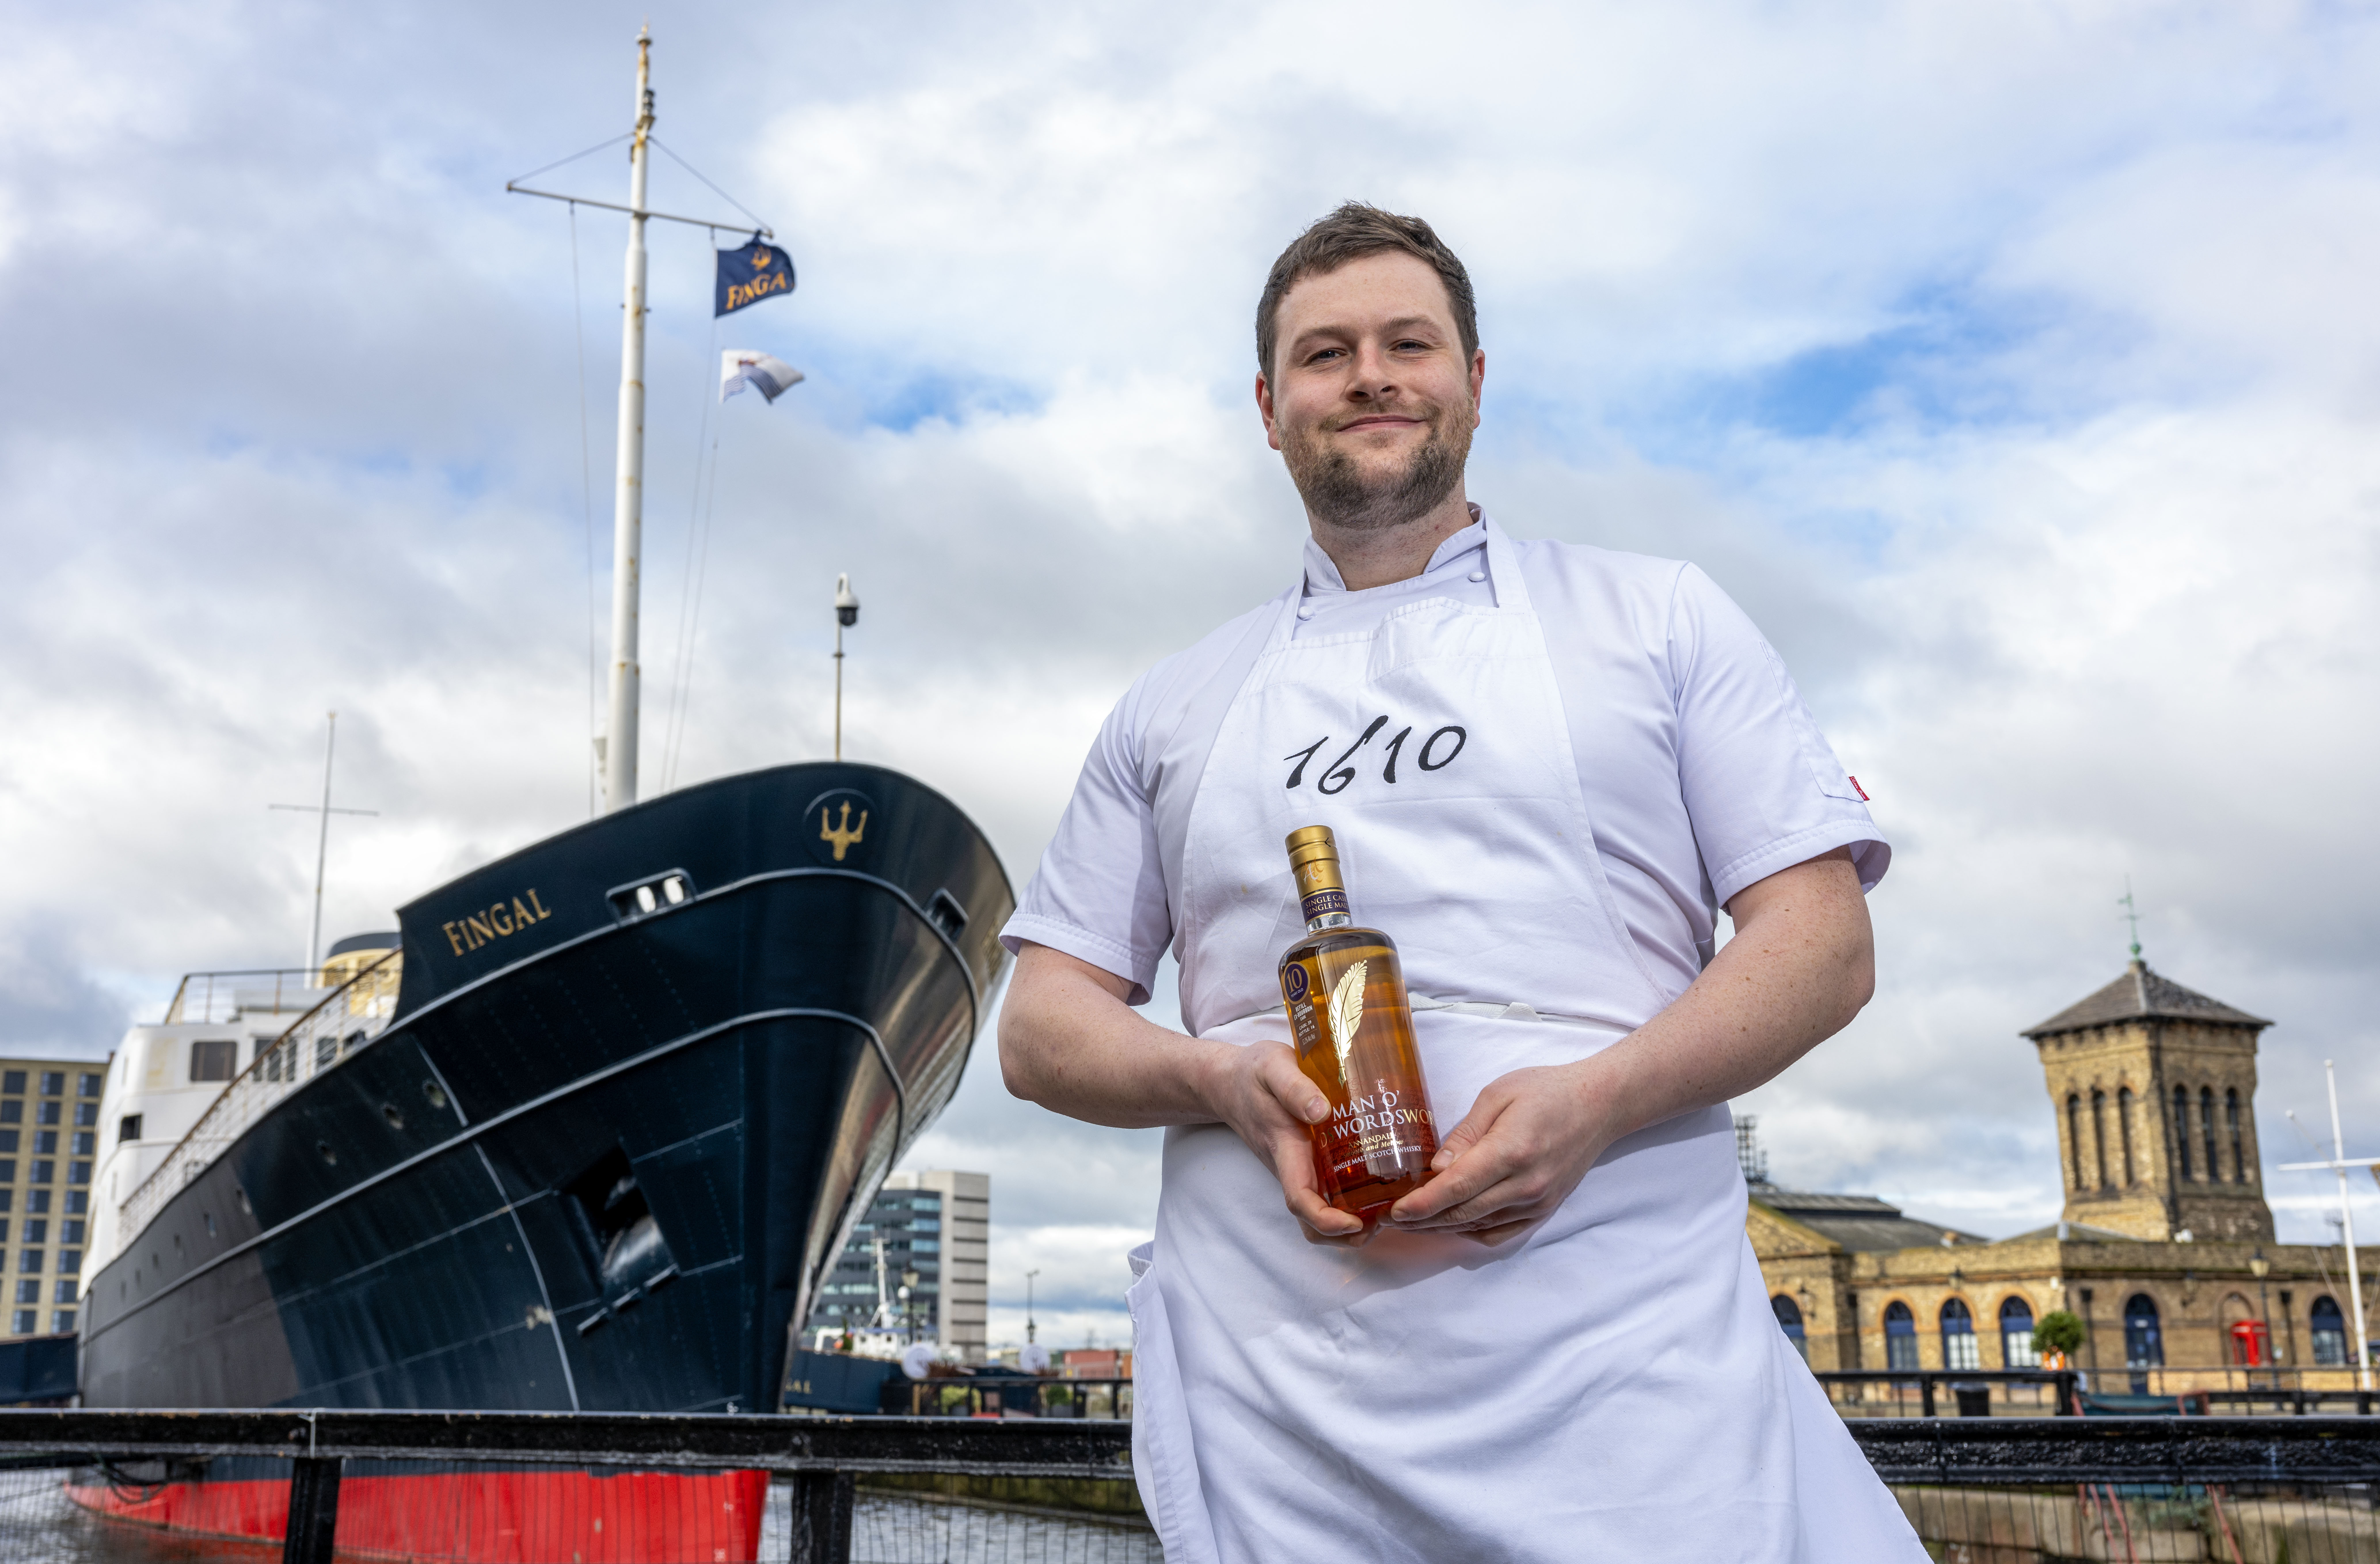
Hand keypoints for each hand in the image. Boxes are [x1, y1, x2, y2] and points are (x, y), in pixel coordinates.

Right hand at [1204, 1040, 1372, 1245]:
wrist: (1229, 1080)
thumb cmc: (1254, 1073)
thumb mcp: (1273, 1067)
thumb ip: (1294, 1087)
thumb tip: (1321, 1111)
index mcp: (1285, 1149)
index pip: (1300, 1200)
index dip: (1327, 1221)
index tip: (1357, 1221)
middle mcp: (1291, 1167)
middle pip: (1311, 1222)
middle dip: (1345, 1235)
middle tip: (1385, 1219)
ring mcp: (1296, 1168)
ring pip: (1317, 1214)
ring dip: (1348, 1225)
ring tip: (1385, 1209)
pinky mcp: (1303, 1163)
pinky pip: (1322, 1195)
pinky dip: (1346, 1203)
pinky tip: (1374, 1187)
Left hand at [1384, 1059, 1622, 1246]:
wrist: (1598, 1106)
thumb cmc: (1545, 1092)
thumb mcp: (1498, 1095)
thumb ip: (1465, 1133)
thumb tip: (1437, 1168)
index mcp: (1511, 1151)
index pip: (1457, 1188)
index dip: (1422, 1205)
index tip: (1393, 1212)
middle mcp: (1526, 1184)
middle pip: (1463, 1213)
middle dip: (1421, 1221)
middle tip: (1387, 1220)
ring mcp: (1537, 1202)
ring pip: (1478, 1226)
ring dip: (1441, 1228)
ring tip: (1410, 1223)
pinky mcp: (1544, 1210)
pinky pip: (1500, 1232)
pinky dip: (1471, 1232)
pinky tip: (1451, 1224)